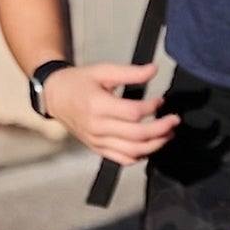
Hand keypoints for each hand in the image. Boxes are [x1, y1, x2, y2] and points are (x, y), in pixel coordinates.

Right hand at [45, 62, 178, 164]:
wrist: (55, 96)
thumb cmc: (80, 82)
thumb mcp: (104, 71)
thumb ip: (130, 72)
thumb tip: (154, 70)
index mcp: (97, 106)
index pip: (133, 113)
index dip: (152, 108)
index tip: (161, 101)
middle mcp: (96, 127)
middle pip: (136, 135)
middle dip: (161, 129)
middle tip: (175, 120)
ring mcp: (96, 141)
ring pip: (131, 151)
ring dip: (155, 144)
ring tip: (169, 134)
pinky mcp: (96, 148)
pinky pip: (121, 159)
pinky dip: (139, 156)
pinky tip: (151, 146)